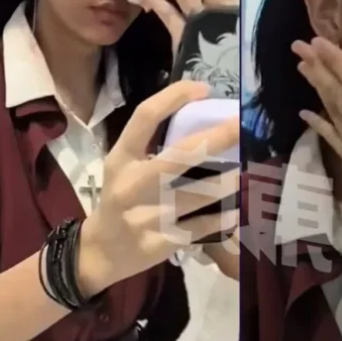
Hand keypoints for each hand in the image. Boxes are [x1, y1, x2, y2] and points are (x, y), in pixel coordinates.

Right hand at [77, 81, 239, 294]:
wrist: (99, 252)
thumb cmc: (119, 200)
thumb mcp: (123, 167)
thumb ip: (151, 146)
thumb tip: (200, 121)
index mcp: (121, 158)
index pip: (145, 117)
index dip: (174, 97)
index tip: (202, 88)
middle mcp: (132, 184)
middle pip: (180, 155)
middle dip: (216, 138)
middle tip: (240, 124)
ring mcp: (147, 215)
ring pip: (198, 193)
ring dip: (226, 181)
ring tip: (241, 173)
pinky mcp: (160, 242)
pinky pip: (202, 226)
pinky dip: (222, 217)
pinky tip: (235, 210)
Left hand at [291, 37, 341, 224]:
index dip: (336, 62)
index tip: (319, 42)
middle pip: (336, 95)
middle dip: (318, 68)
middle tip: (299, 46)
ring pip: (330, 112)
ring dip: (316, 88)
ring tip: (302, 66)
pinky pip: (330, 138)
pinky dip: (317, 123)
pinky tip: (304, 111)